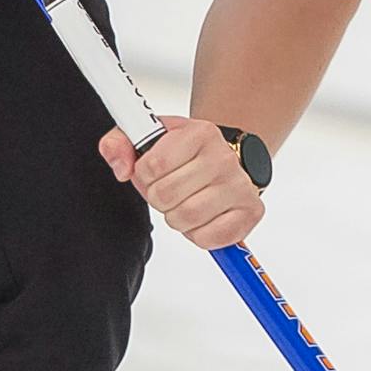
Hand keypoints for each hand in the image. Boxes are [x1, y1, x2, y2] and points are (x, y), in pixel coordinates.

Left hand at [102, 119, 264, 250]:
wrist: (227, 159)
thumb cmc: (185, 153)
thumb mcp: (149, 137)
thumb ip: (119, 144)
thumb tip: (121, 168)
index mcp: (200, 133)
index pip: (152, 166)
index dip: (144, 175)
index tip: (154, 171)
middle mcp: (224, 157)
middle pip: (165, 196)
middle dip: (158, 198)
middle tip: (170, 190)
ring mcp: (241, 186)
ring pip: (185, 218)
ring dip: (176, 217)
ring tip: (185, 202)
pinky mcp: (251, 212)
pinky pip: (207, 238)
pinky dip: (197, 234)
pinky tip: (202, 217)